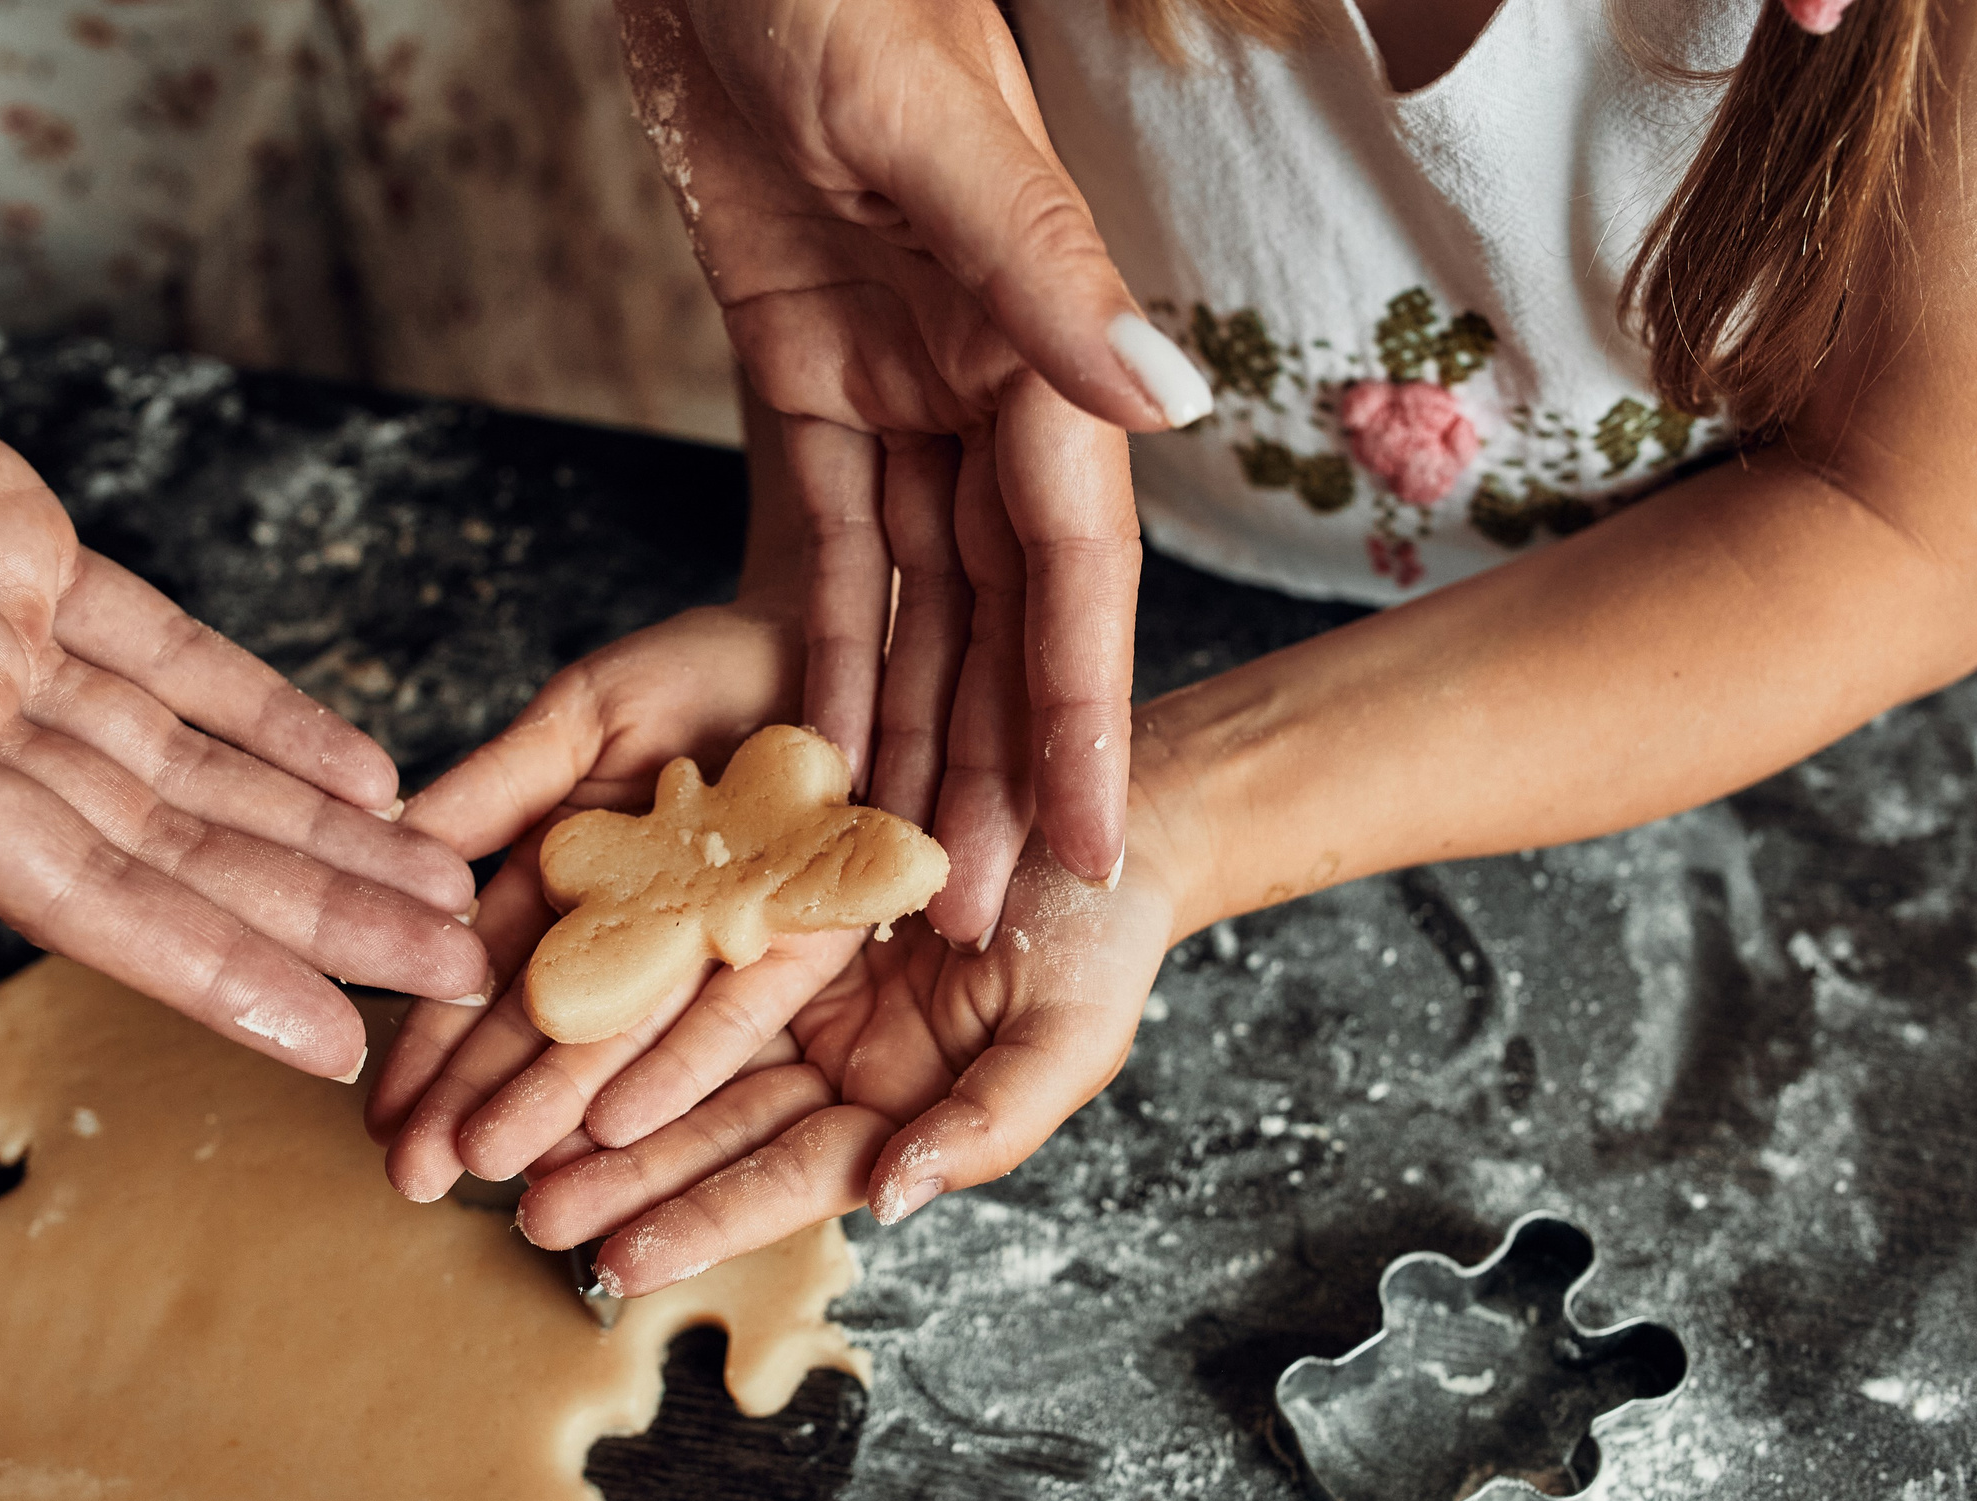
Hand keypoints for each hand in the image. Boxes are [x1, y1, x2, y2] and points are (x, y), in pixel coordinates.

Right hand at [0, 103, 485, 1078]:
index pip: (82, 892)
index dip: (217, 968)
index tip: (337, 1036)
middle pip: (172, 849)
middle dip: (319, 912)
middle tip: (458, 968)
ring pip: (192, 767)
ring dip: (317, 829)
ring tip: (437, 882)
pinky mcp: (22, 557)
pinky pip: (171, 656)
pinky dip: (265, 709)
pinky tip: (357, 766)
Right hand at [364, 599, 889, 1199]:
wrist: (835, 630)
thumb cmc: (704, 668)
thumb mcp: (581, 717)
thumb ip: (498, 786)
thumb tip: (392, 842)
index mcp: (577, 887)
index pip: (487, 976)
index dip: (433, 1044)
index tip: (378, 1113)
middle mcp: (645, 935)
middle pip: (550, 1030)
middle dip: (480, 1103)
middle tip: (412, 1175)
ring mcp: (720, 946)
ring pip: (632, 1041)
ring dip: (564, 1114)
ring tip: (500, 1178)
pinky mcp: (807, 939)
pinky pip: (740, 1013)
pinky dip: (679, 1066)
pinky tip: (619, 1127)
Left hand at [513, 818, 1178, 1293]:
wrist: (1092, 805)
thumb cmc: (1104, 933)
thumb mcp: (1071, 1036)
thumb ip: (989, 1124)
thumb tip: (894, 1196)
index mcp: (897, 1110)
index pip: (788, 1176)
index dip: (705, 1218)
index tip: (617, 1261)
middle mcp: (829, 1061)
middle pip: (708, 1126)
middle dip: (617, 1175)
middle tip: (519, 1212)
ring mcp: (792, 988)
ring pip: (676, 1050)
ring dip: (589, 1095)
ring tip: (497, 1141)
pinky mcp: (765, 908)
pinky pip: (680, 950)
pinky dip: (616, 986)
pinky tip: (539, 1013)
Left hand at [623, 0, 1206, 942]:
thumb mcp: (921, 114)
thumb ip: (1040, 267)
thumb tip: (1168, 405)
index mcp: (1035, 334)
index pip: (1071, 563)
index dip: (1079, 711)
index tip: (1090, 842)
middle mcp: (986, 377)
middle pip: (1000, 612)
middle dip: (992, 764)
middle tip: (977, 910)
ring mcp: (898, 382)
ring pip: (917, 598)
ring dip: (911, 730)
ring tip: (900, 865)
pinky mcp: (808, 372)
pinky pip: (820, 535)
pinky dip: (822, 638)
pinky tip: (822, 739)